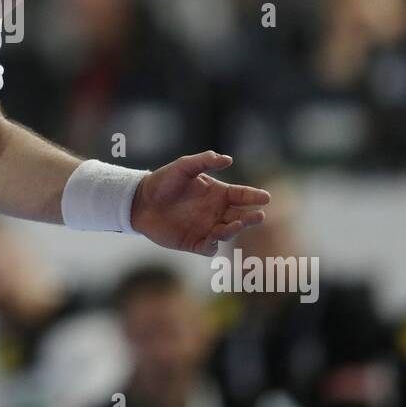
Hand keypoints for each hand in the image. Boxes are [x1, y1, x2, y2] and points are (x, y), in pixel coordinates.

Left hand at [130, 151, 269, 255]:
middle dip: (251, 217)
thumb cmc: (163, 181)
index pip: (241, 195)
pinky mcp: (194, 242)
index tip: (265, 197)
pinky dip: (213, 244)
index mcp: (218, 194)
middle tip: (259, 215)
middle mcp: (216, 212)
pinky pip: (208, 247)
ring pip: (227, 232)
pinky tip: (214, 237)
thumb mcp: (183, 166)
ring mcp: (207, 228)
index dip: (254, 196)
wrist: (140, 201)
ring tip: (237, 223)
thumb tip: (228, 159)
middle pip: (240, 216)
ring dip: (234, 229)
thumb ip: (204, 160)